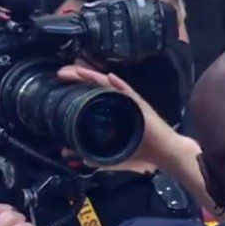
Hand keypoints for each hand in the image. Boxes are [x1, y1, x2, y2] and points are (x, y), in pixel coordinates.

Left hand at [58, 65, 185, 167]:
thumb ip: (89, 154)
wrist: (165, 153)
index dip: (75, 86)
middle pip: (96, 85)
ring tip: (78, 69)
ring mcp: (130, 103)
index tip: (59, 80)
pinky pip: (129, 93)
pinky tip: (110, 78)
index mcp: (111, 111)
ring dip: (94, 76)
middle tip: (61, 72)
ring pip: (109, 85)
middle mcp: (119, 103)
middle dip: (79, 76)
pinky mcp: (141, 105)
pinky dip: (120, 84)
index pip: (90, 94)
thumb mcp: (110, 155)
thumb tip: (65, 152)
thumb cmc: (141, 152)